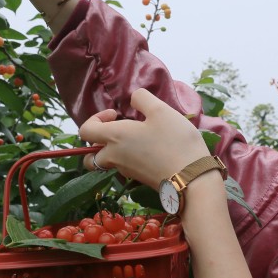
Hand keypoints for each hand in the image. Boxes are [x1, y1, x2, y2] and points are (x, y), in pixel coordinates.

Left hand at [78, 88, 209, 187]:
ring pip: (108, 162)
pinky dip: (129, 158)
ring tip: (136, 138)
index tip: (115, 113)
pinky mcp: (139, 179)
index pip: (85, 131)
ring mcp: (126, 171)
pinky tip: (149, 149)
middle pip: (91, 155)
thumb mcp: (161, 110)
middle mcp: (115, 157)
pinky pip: (124, 168)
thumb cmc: (174, 141)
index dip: (95, 118)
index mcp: (114, 138)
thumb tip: (133, 98)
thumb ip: (142, 99)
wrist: (192, 178)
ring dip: (114, 150)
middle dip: (99, 141)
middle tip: (120, 130)